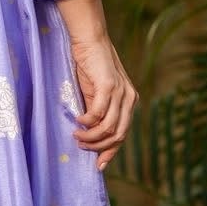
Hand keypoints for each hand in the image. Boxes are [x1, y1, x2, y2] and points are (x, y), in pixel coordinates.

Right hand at [66, 29, 138, 170]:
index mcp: (129, 101)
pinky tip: (78, 121)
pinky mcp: (109, 86)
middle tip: (81, 146)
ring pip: (109, 128)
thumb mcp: (96, 93)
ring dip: (91, 137)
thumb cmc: (90, 65)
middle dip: (99, 147)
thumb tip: (90, 133)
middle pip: (118, 135)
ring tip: (76, 136)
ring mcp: (121, 92)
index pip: (123, 134)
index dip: (110, 151)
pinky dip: (87, 122)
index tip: (98, 165)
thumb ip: (98, 111)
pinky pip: (99, 113)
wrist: (90, 40)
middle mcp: (129, 99)